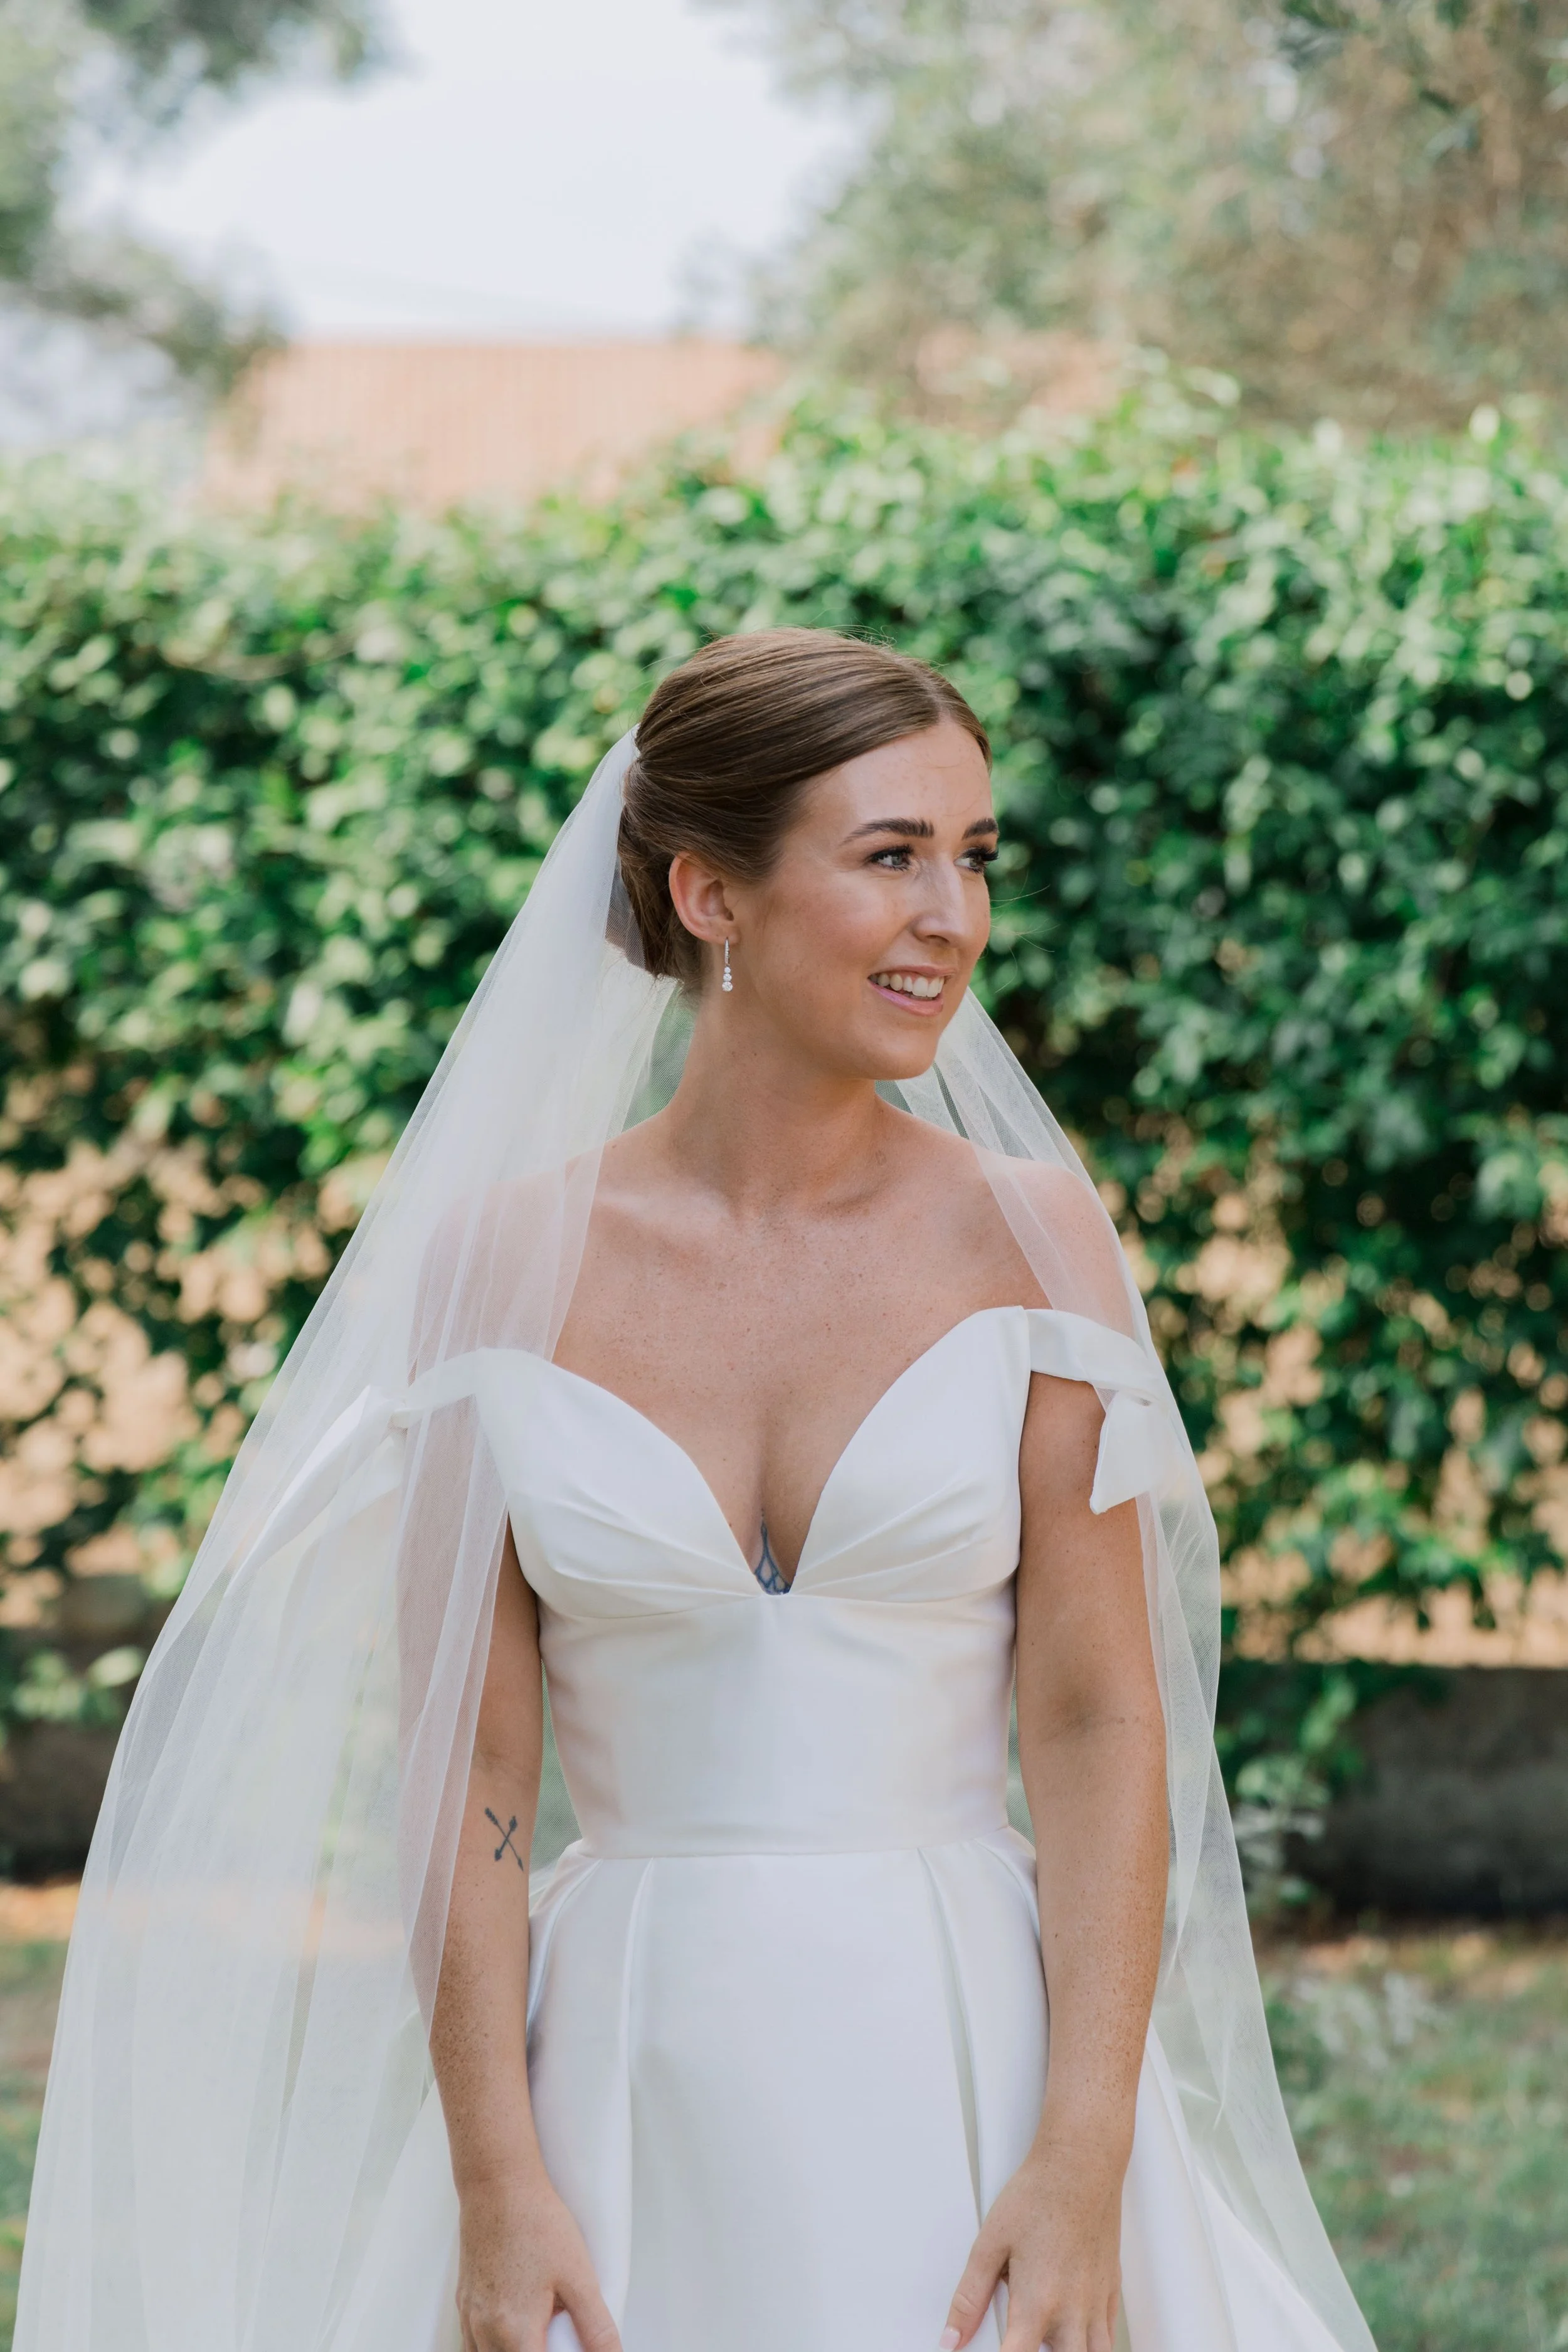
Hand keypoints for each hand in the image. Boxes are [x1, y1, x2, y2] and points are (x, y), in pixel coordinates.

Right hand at [455, 2164, 620, 2351]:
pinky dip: (492, 2347)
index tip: (570, 2347)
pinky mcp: (464, 2299)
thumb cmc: (536, 2221)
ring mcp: (469, 2315)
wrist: (498, 2183)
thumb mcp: (578, 2276)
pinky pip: (472, 2342)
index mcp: (513, 2331)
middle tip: (557, 2338)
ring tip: (538, 2335)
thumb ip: (596, 2327)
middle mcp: (484, 2330)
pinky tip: (513, 2332)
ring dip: (513, 2351)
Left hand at [939, 2132, 1123, 2351]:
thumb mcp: (990, 2243)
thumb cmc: (1039, 2195)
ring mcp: (1096, 2304)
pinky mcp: (1112, 2291)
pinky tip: (1074, 2334)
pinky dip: (1092, 2344)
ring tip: (1047, 2339)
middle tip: (1021, 2338)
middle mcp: (1071, 2313)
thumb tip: (952, 2336)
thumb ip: (970, 2297)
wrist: (1081, 2164)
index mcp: (1037, 2304)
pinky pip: (1108, 2337)